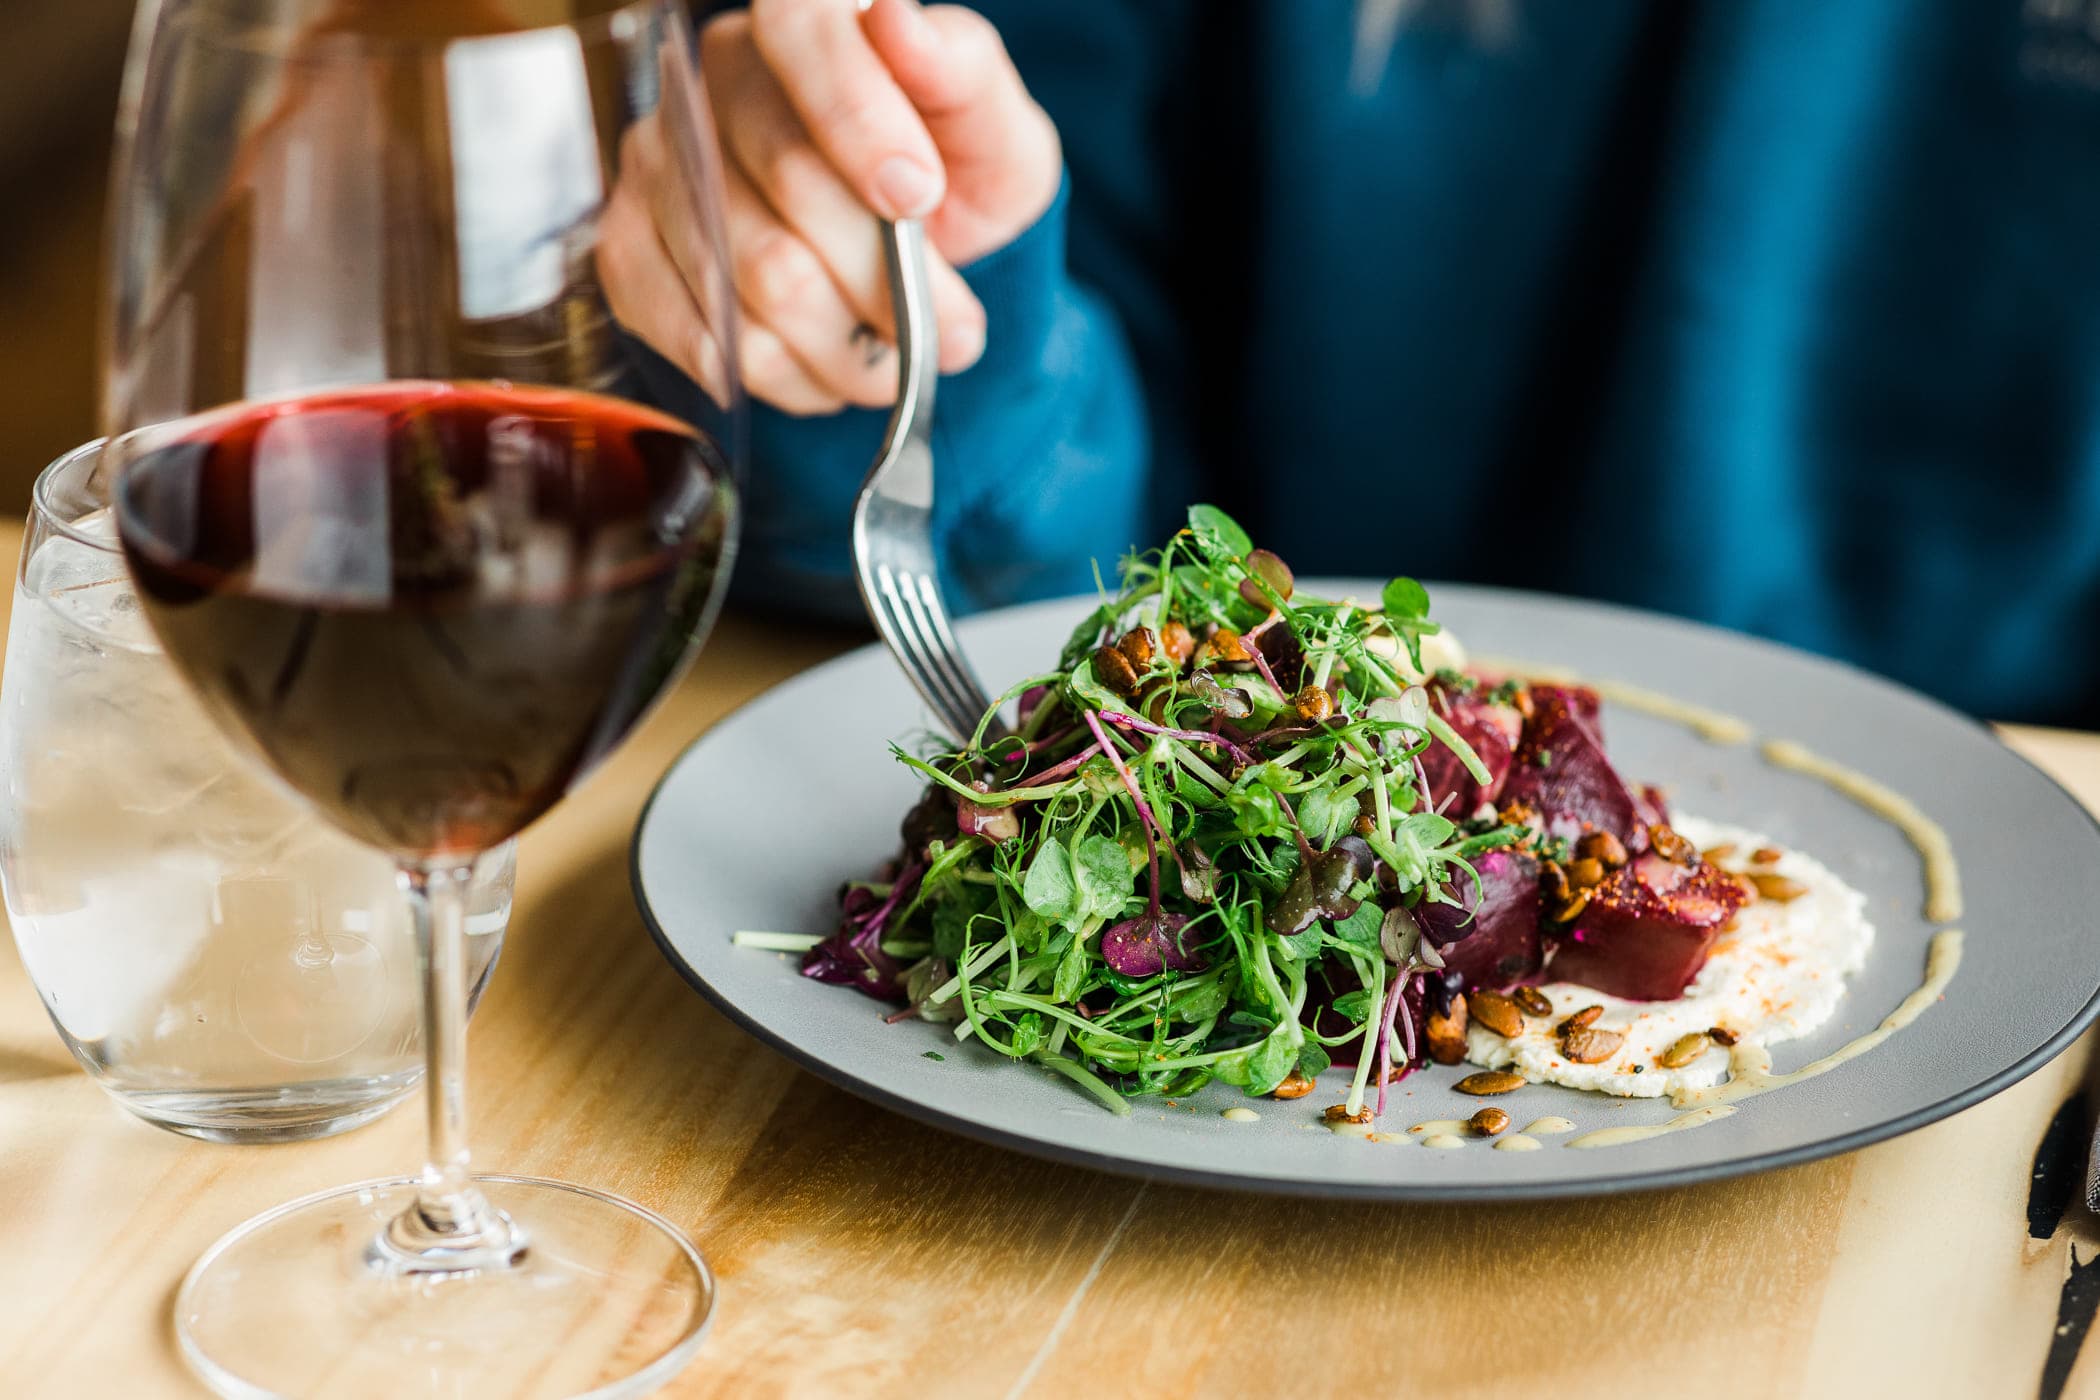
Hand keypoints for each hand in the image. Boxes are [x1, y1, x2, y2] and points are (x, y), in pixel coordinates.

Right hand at [599, 0, 1062, 415]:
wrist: (905, 262)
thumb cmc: (947, 183)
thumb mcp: (993, 132)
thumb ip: (963, 75)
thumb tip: (896, 21)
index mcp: (801, 24)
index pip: (801, 34)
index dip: (856, 117)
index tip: (916, 196)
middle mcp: (710, 83)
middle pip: (790, 185)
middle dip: (889, 281)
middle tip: (954, 330)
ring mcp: (659, 169)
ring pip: (757, 281)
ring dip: (850, 348)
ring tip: (895, 356)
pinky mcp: (630, 256)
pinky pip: (711, 342)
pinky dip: (792, 378)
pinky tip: (828, 365)